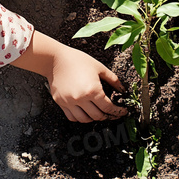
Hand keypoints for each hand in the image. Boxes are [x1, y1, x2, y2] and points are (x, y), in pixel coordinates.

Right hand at [10, 32, 126, 122]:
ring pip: (84, 120)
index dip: (117, 111)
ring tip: (99, 113)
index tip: (123, 111)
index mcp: (92, 90)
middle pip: (98, 116)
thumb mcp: (100, 67)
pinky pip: (72, 117)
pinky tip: (85, 112)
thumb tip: (123, 90)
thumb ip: (113, 80)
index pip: (108, 107)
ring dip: (94, 118)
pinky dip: (80, 118)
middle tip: (113, 113)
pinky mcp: (60, 103)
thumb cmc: (78, 60)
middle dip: (108, 116)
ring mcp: (69, 102)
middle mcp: (81, 99)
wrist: (55, 59)